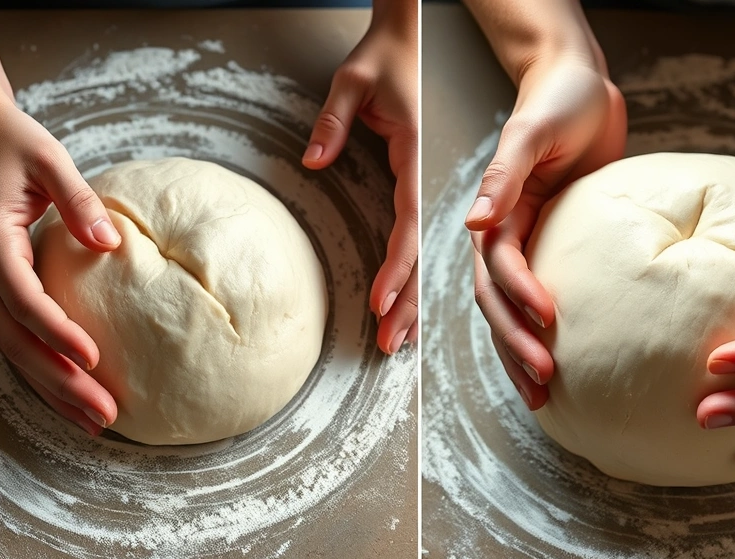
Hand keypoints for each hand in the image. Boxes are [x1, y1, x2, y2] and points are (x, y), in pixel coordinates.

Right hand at [0, 96, 120, 435]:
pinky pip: (18, 336)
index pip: (26, 301)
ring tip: (94, 421)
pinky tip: (73, 390)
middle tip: (104, 414)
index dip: (59, 333)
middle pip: (20, 342)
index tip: (94, 358)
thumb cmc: (11, 142)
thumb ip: (79, 200)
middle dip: (61, 382)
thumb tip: (111, 241)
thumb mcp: (49, 159)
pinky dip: (44, 368)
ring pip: (16, 350)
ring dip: (54, 388)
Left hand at [303, 3, 417, 354]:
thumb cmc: (386, 57)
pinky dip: (409, 273)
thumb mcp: (354, 81)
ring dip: (412, 298)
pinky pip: (412, 236)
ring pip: (421, 252)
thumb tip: (313, 160)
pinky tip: (402, 302)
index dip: (398, 267)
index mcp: (413, 156)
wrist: (408, 38)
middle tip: (390, 344)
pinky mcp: (410, 184)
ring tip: (399, 340)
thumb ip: (334, 119)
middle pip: (420, 252)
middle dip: (408, 302)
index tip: (382, 302)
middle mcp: (422, 176)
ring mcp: (419, 183)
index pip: (408, 223)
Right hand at [468, 53, 625, 409]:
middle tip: (543, 382)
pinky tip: (558, 366)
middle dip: (514, 344)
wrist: (581, 86)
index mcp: (496, 210)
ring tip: (544, 393)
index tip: (548, 320)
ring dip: (520, 352)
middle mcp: (504, 233)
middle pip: (497, 301)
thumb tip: (473, 222)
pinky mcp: (552, 247)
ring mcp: (527, 243)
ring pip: (511, 310)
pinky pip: (540, 297)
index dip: (518, 295)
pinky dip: (541, 333)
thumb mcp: (530, 130)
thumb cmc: (558, 100)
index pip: (499, 265)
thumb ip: (503, 174)